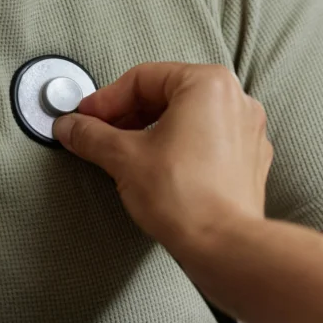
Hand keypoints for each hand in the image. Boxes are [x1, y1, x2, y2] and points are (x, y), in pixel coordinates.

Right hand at [53, 63, 273, 259]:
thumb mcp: (123, 158)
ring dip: (152, 130)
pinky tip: (157, 167)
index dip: (107, 99)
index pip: (144, 78)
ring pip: (189, 117)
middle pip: (168, 94)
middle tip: (100, 132)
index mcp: (208, 84)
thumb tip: (73, 127)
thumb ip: (92, 135)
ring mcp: (248, 129)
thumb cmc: (185, 197)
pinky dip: (180, 147)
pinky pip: (208, 140)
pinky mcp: (250, 158)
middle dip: (129, 114)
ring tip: (125, 152)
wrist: (222, 244)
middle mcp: (236, 99)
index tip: (86, 116)